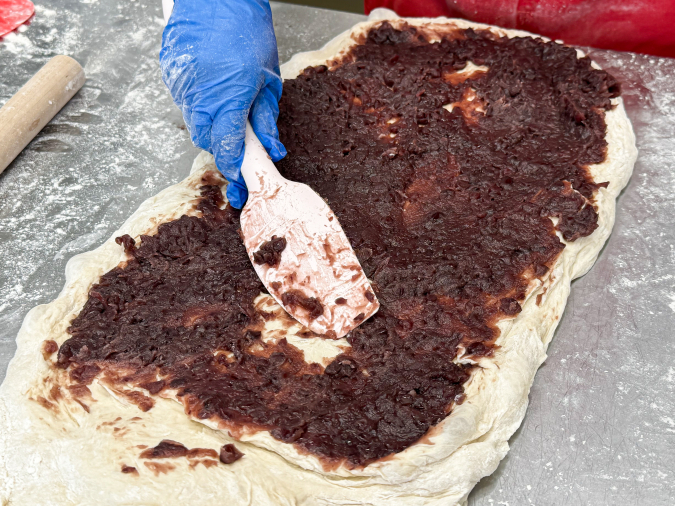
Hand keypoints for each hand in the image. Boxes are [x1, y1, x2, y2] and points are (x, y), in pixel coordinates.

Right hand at [160, 0, 285, 207]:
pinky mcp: (171, 76)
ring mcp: (181, 86)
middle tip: (238, 145)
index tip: (241, 181)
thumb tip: (271, 148)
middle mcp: (200, 96)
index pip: (228, 148)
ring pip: (194, 123)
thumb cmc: (247, 31)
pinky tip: (211, 90)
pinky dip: (199, 104)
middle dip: (222, 147)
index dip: (235, 169)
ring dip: (210, 125)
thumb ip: (266, 118)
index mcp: (228, 98)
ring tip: (225, 109)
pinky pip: (185, 101)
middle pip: (207, 140)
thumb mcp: (268, 79)